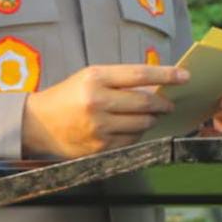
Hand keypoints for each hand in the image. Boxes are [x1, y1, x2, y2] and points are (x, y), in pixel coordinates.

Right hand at [21, 64, 189, 158]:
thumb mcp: (90, 78)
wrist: (37, 124)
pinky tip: (131, 128)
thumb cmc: (67, 96)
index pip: (139, 74)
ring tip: (149, 116)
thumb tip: (155, 87)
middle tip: (169, 104)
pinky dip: (137, 134)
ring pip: (141, 124)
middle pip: (145, 103)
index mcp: (95, 78)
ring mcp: (99, 127)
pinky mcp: (99, 147)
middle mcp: (98, 101)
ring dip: (151, 120)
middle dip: (164, 104)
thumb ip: (120, 81)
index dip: (166, 75)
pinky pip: (131, 141)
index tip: (184, 76)